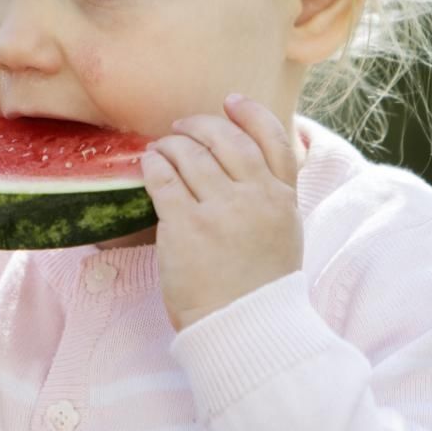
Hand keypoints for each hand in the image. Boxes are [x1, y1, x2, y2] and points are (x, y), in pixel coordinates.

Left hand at [140, 95, 303, 330]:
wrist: (243, 328)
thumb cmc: (259, 289)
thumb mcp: (283, 236)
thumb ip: (271, 200)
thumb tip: (244, 168)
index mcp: (283, 199)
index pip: (274, 139)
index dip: (250, 113)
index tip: (231, 102)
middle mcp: (256, 197)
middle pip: (226, 138)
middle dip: (200, 125)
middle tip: (182, 127)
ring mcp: (221, 209)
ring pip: (191, 154)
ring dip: (171, 144)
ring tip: (160, 149)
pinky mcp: (185, 225)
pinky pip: (164, 178)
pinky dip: (153, 164)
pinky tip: (148, 164)